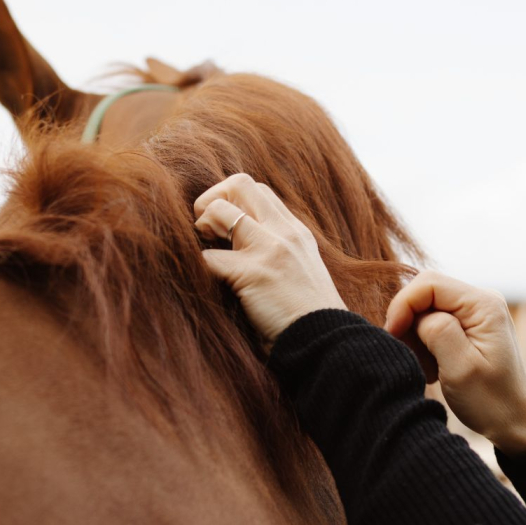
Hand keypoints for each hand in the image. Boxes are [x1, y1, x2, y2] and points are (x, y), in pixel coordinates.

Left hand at [193, 174, 346, 346]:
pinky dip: (201, 266)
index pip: (258, 190)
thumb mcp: (301, 269)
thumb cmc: (307, 314)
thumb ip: (278, 250)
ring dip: (202, 226)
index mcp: (295, 231)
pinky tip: (207, 280)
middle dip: (212, 199)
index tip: (224, 227)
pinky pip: (209, 257)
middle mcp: (283, 232)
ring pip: (219, 210)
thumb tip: (239, 243)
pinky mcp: (252, 274)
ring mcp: (268, 250)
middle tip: (206, 229)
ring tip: (205, 248)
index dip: (233, 200)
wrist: (325, 341)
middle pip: (240, 183)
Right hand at [385, 271, 525, 455]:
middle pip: (424, 293)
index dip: (403, 305)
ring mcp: (475, 311)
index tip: (393, 335)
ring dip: (416, 337)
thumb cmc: (492, 400)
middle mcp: (481, 299)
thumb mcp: (461, 367)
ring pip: (425, 309)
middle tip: (411, 357)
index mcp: (484, 304)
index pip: (428, 284)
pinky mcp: (468, 324)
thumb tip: (415, 314)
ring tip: (428, 369)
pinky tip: (434, 367)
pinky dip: (424, 343)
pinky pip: (432, 322)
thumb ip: (437, 331)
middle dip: (409, 323)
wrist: (515, 422)